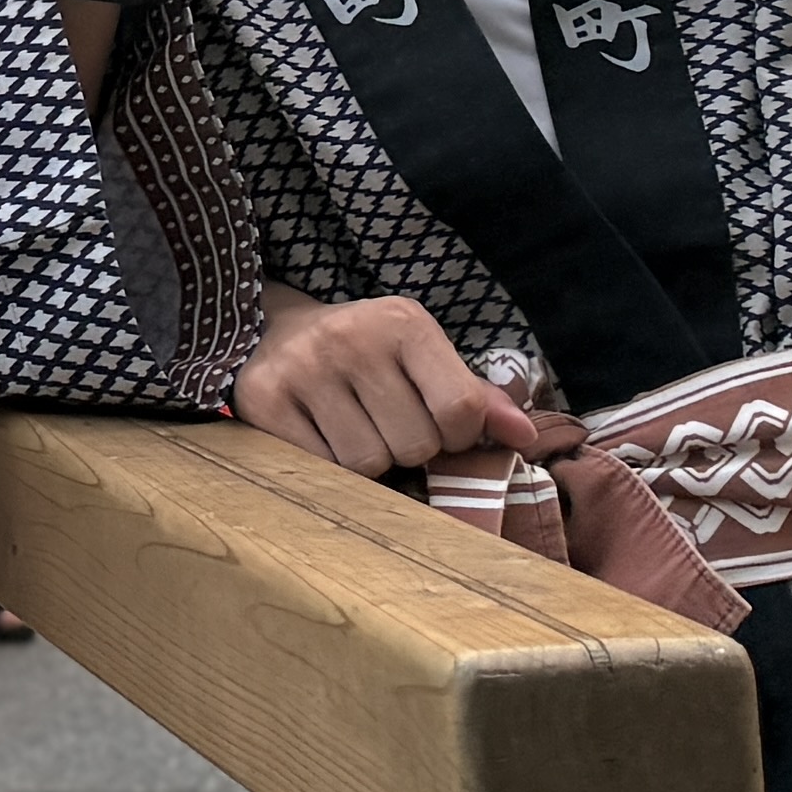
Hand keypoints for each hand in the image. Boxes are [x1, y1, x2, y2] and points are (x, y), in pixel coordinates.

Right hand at [228, 286, 561, 477]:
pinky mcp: (264, 400)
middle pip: (414, 444)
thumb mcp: (423, 358)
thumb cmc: (367, 353)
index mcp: (404, 322)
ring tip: (355, 431)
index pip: (460, 411)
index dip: (457, 437)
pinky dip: (330, 467)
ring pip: (367, 463)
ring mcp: (303, 369)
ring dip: (369, 462)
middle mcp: (352, 339)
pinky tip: (323, 436)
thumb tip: (526, 439)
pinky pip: (320, 468)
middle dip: (409, 449)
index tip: (438, 427)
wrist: (274, 332)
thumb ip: (474, 397)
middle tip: (387, 426)